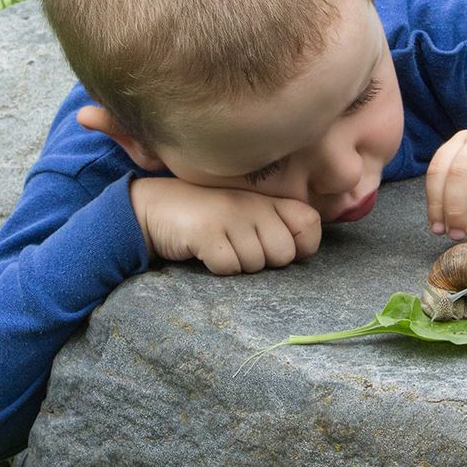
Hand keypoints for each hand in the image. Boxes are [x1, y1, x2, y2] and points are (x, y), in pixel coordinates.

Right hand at [130, 178, 321, 274]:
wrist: (156, 209)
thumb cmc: (209, 218)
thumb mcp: (246, 214)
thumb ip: (278, 225)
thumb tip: (303, 252)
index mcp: (268, 199)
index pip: (310, 223)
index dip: (302, 245)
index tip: (277, 247)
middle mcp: (253, 203)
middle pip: (284, 253)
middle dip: (264, 261)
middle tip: (239, 247)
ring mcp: (230, 215)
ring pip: (256, 264)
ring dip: (238, 264)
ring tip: (221, 245)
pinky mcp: (207, 231)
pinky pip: (229, 267)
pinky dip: (217, 267)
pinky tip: (205, 251)